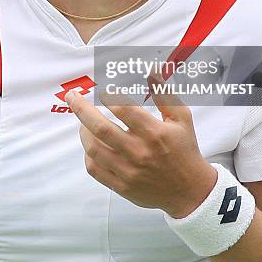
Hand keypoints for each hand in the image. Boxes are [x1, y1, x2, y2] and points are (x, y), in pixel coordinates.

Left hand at [65, 73, 217, 218]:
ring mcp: (128, 171)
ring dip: (83, 130)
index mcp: (154, 133)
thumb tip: (152, 71)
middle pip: (101, 129)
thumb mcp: (181, 118)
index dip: (108, 96)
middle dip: (82, 109)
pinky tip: (91, 144)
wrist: (190, 190)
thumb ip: (165, 94)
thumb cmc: (184, 149)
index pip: (124, 110)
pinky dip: (87, 154)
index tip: (102, 90)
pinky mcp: (121, 186)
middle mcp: (139, 152)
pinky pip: (94, 169)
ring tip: (83, 122)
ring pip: (93, 149)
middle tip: (71, 97)